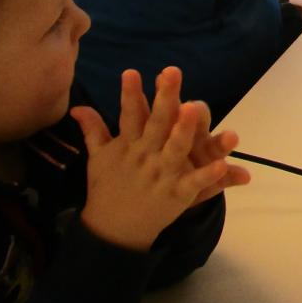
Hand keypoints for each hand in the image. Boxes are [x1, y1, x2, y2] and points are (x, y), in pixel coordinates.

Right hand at [73, 67, 245, 249]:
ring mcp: (162, 175)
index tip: (131, 72)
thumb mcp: (98, 158)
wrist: (113, 230)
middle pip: (156, 124)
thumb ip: (93, 129)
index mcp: (128, 146)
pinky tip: (224, 164)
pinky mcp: (177, 195)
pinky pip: (194, 183)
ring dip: (184, 130)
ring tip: (193, 108)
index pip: (128, 116)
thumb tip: (77, 106)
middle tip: (172, 72)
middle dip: (164, 98)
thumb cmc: (107, 187)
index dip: (130, 95)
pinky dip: (207, 175)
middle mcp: (145, 157)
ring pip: (175, 149)